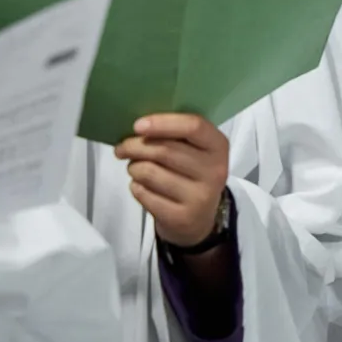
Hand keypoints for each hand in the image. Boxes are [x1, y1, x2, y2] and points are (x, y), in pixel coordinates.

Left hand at [115, 114, 229, 246]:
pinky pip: (143, 194)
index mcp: (218, 146)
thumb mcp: (195, 149)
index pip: (193, 127)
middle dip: (134, 146)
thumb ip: (176, 134)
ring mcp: (199, 197)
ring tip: (136, 168)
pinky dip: (135, 187)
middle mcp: (214, 171)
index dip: (162, 123)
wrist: (199, 218)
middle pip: (164, 150)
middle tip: (123, 148)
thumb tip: (140, 126)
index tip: (137, 125)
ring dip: (133, 167)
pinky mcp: (180, 217)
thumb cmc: (191, 173)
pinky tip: (142, 186)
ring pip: (149, 172)